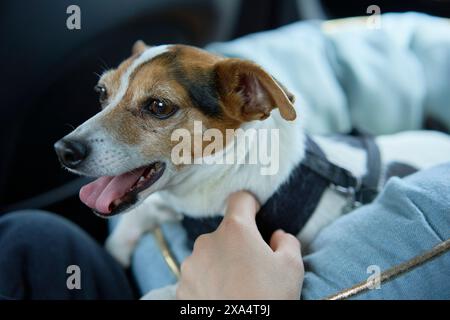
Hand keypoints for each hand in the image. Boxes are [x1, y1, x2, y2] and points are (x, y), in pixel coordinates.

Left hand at [176, 191, 303, 299]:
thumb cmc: (269, 300)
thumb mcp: (292, 268)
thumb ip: (287, 242)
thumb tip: (276, 236)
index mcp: (235, 230)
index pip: (240, 199)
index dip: (251, 205)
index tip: (256, 215)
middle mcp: (207, 242)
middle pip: (225, 232)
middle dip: (238, 244)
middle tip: (253, 267)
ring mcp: (190, 265)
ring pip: (209, 255)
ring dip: (220, 264)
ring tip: (236, 288)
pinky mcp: (180, 287)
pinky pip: (197, 276)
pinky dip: (207, 283)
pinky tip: (222, 298)